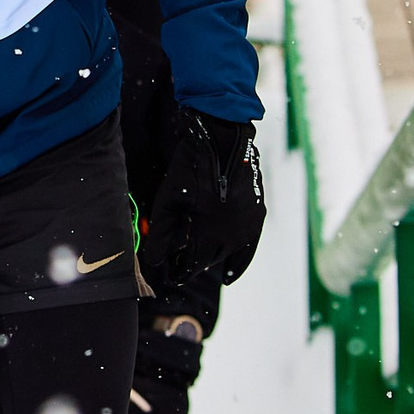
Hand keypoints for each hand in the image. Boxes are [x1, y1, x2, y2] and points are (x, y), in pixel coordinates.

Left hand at [142, 109, 264, 307]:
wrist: (224, 139)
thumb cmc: (191, 167)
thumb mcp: (169, 200)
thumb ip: (162, 234)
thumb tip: (155, 262)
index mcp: (209, 232)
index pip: (193, 265)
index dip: (180, 271)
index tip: (171, 273)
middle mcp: (232, 234)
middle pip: (210, 261)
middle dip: (194, 264)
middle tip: (180, 263)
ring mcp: (248, 226)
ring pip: (229, 255)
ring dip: (213, 260)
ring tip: (201, 265)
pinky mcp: (258, 215)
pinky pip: (250, 248)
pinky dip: (238, 262)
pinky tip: (228, 274)